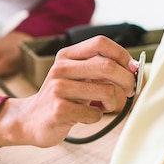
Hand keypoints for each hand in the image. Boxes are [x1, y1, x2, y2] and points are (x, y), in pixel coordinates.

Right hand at [0, 35, 138, 147]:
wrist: (30, 120)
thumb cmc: (62, 98)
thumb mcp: (76, 77)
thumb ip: (99, 70)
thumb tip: (133, 69)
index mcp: (66, 56)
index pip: (100, 43)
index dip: (122, 54)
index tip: (131, 69)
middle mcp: (61, 69)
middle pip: (108, 66)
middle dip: (127, 80)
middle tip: (129, 91)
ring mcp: (58, 89)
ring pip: (106, 91)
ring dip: (112, 103)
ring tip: (102, 107)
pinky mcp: (59, 110)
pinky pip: (96, 114)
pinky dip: (97, 117)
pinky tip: (84, 117)